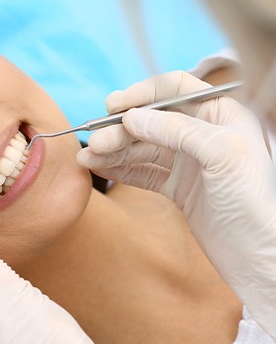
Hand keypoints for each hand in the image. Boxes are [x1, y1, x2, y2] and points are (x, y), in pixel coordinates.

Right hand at [77, 71, 275, 338]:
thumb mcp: (221, 153)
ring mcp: (189, 162)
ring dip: (114, 151)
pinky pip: (143, 172)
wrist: (256, 254)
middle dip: (120, 130)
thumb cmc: (254, 202)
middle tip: (94, 142)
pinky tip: (101, 169)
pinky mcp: (177, 188)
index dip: (142, 93)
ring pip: (142, 148)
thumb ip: (177, 130)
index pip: (175, 89)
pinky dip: (121, 170)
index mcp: (222, 114)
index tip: (113, 106)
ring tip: (87, 158)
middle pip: (151, 122)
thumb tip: (132, 117)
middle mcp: (203, 134)